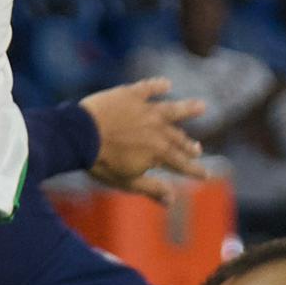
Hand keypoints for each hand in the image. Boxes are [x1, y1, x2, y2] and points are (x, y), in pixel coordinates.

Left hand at [77, 77, 209, 200]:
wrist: (79, 136)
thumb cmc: (101, 163)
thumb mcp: (127, 182)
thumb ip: (152, 189)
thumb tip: (172, 201)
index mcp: (158, 152)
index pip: (181, 163)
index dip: (194, 169)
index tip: (206, 174)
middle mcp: (157, 129)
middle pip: (178, 138)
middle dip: (188, 145)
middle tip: (198, 149)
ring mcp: (145, 110)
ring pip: (172, 109)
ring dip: (187, 108)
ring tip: (202, 106)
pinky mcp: (130, 95)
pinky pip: (148, 88)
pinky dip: (157, 85)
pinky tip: (166, 84)